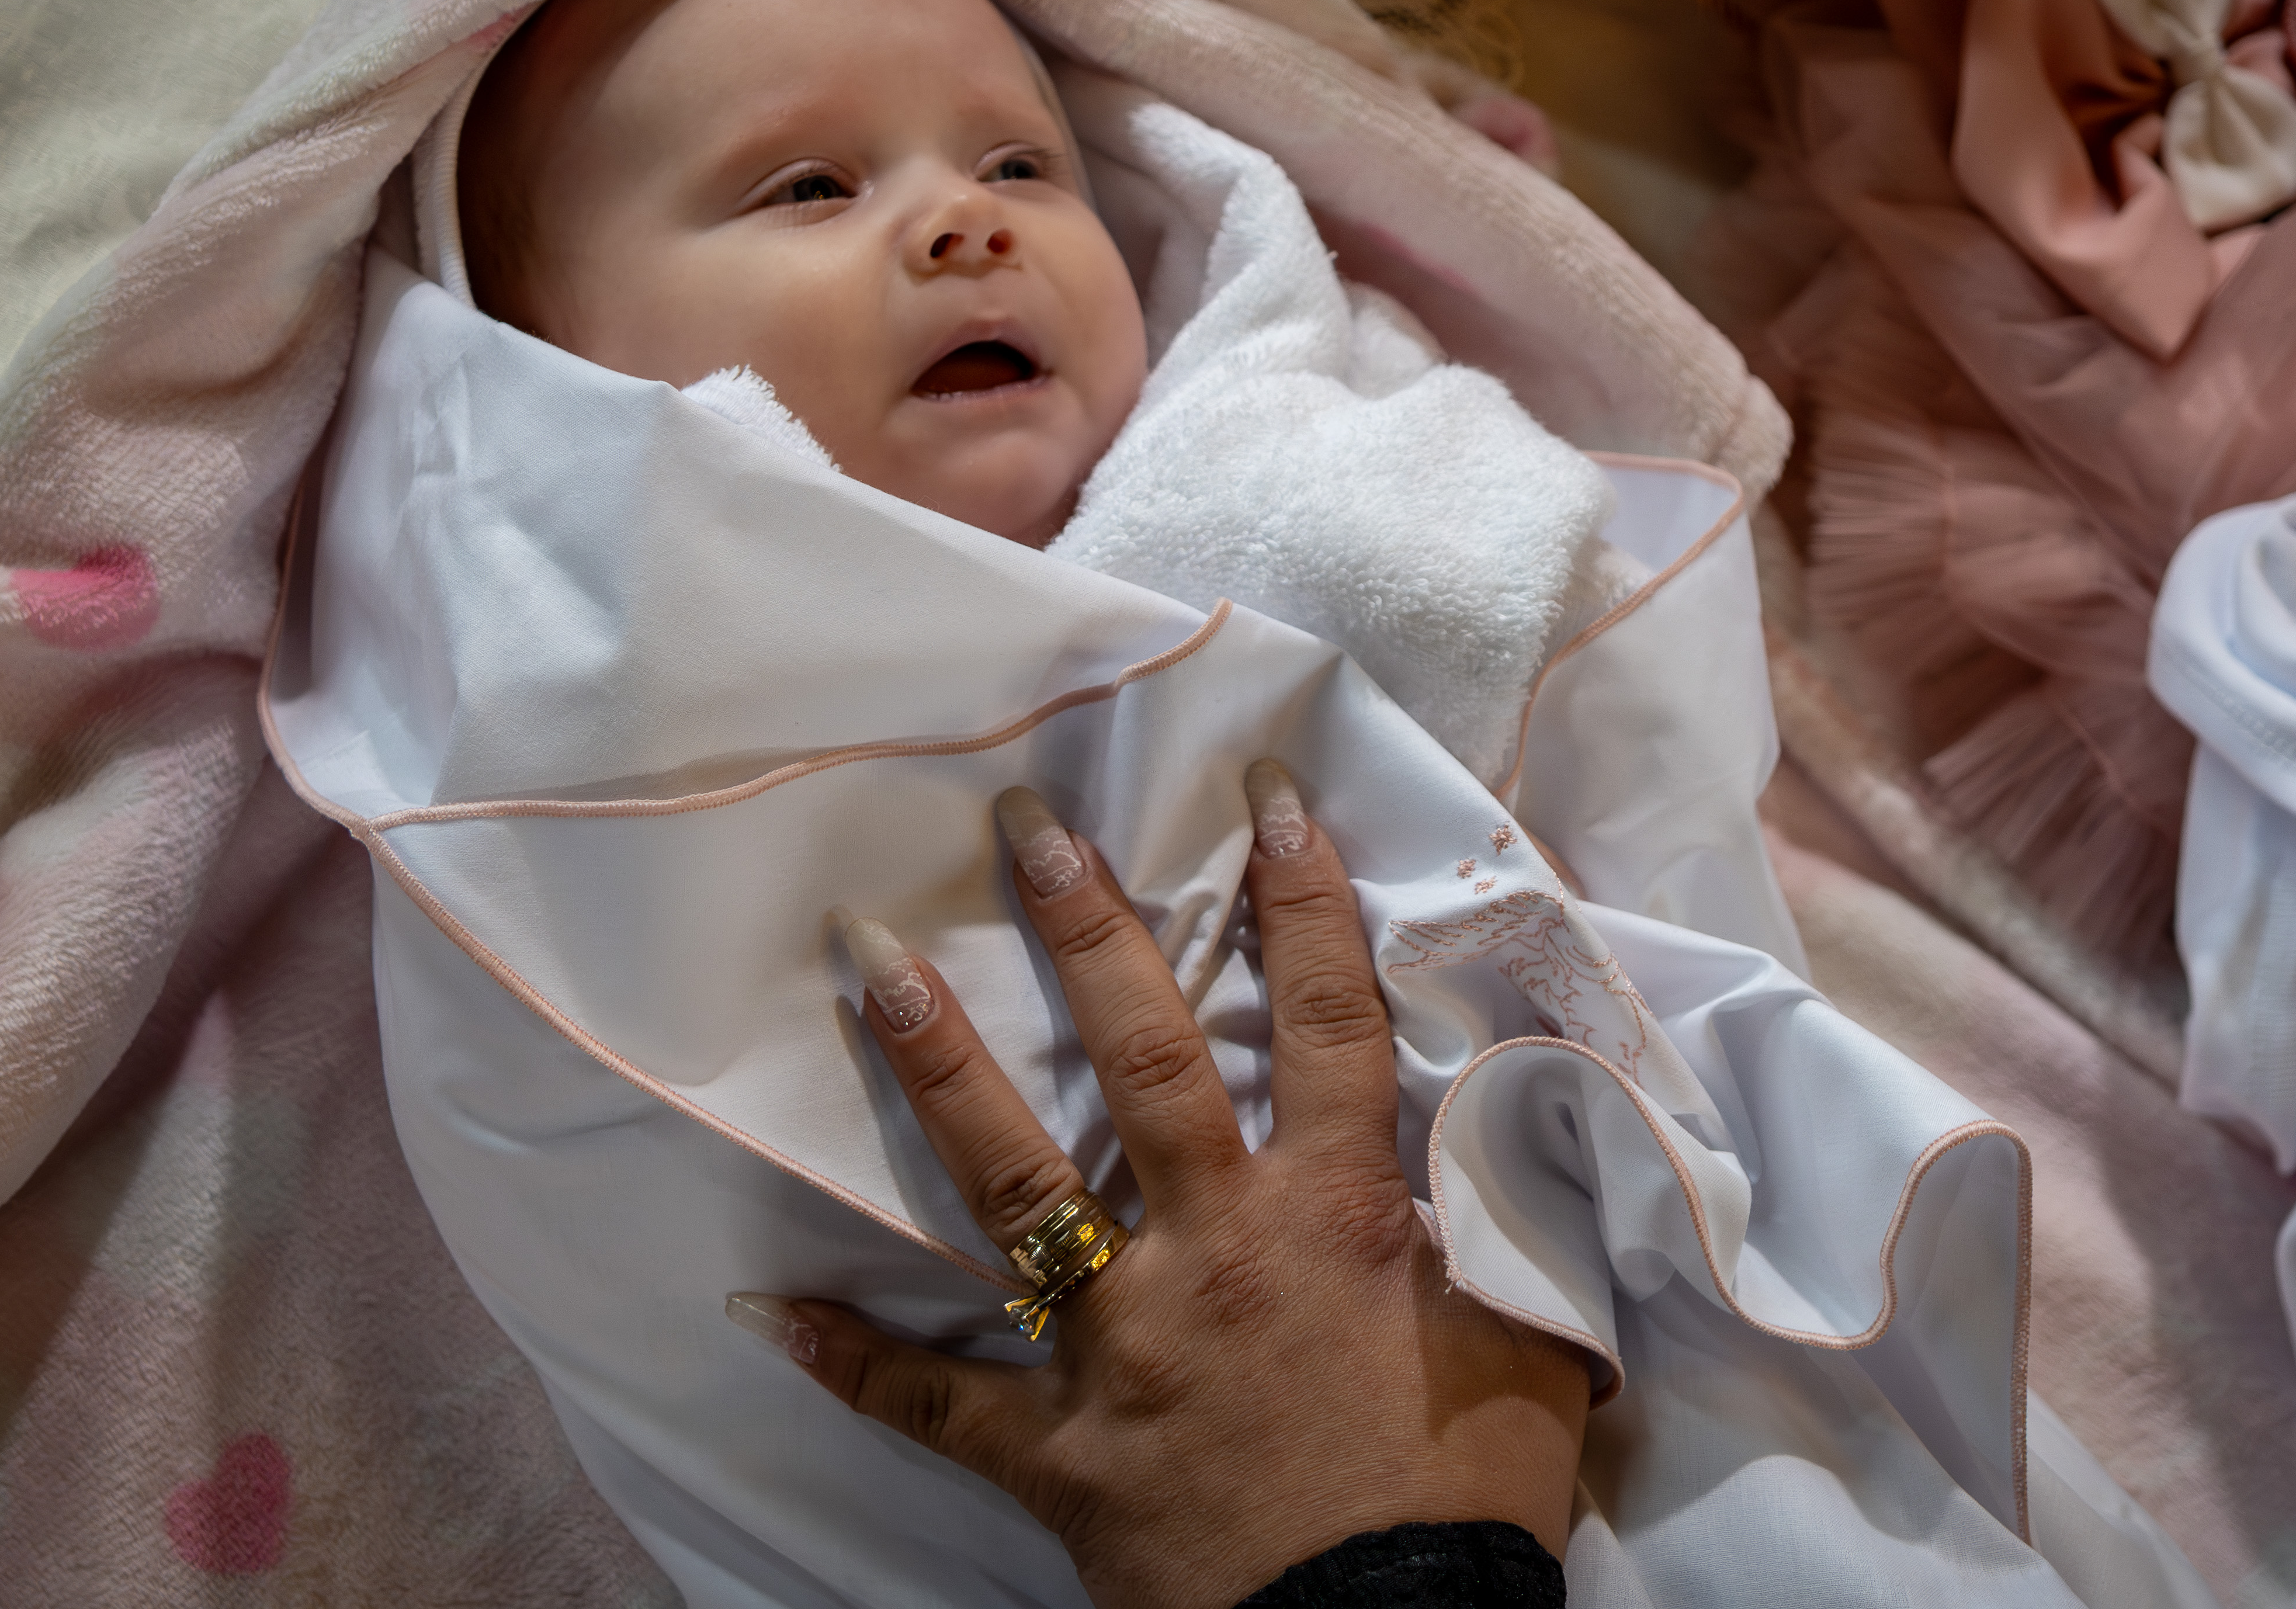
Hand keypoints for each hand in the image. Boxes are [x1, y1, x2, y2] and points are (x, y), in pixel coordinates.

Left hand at [728, 763, 1591, 1608]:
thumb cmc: (1463, 1500)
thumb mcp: (1531, 1345)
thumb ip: (1502, 1232)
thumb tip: (1509, 1140)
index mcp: (1338, 1216)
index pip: (1329, 1021)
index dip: (1303, 900)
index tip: (1265, 795)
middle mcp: (1217, 1249)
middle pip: (1145, 1059)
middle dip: (1085, 930)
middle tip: (1020, 825)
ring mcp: (1123, 1343)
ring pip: (1014, 1182)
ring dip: (938, 1065)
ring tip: (865, 961)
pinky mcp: (1058, 1449)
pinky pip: (937, 1401)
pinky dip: (854, 1363)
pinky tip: (765, 1313)